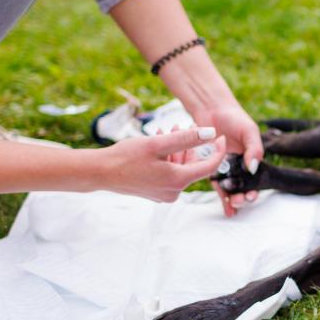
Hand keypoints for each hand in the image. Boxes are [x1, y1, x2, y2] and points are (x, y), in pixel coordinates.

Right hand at [95, 127, 226, 201]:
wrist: (100, 172)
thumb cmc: (127, 156)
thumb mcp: (159, 143)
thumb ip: (187, 138)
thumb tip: (211, 134)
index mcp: (179, 181)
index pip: (209, 166)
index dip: (218, 150)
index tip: (220, 136)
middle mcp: (174, 192)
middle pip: (192, 166)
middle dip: (189, 144)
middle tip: (181, 125)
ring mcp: (164, 194)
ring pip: (180, 168)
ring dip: (177, 149)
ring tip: (167, 130)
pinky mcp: (155, 193)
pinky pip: (169, 174)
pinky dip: (167, 159)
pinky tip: (158, 143)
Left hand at [190, 101, 264, 216]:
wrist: (212, 109)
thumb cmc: (234, 118)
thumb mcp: (249, 131)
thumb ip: (254, 149)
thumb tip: (253, 169)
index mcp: (250, 160)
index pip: (255, 180)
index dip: (255, 190)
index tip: (252, 195)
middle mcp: (238, 167)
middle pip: (242, 188)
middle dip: (243, 199)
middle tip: (240, 200)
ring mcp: (223, 168)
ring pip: (229, 189)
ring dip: (232, 200)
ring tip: (233, 205)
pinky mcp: (208, 167)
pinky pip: (214, 182)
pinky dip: (220, 194)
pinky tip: (224, 205)